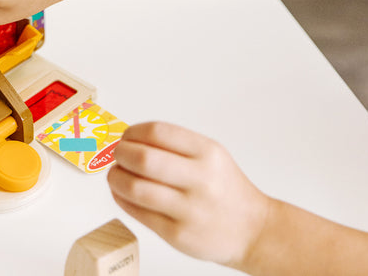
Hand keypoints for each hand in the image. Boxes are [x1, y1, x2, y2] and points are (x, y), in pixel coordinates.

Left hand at [108, 122, 270, 268]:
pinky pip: (139, 213)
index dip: (133, 132)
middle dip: (121, 153)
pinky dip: (122, 199)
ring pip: (137, 188)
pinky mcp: (178, 234)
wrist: (253, 230)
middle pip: (144, 158)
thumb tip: (131, 138)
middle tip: (117, 154)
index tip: (126, 136)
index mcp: (207, 153)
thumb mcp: (210, 154)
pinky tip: (121, 192)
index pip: (158, 132)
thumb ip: (175, 145)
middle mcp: (200, 179)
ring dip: (117, 178)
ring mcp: (189, 209)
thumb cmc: (225, 189)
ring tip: (115, 174)